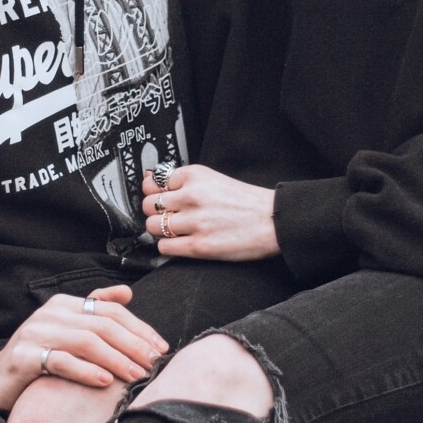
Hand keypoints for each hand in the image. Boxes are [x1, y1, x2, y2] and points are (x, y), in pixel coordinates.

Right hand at [0, 285, 165, 414]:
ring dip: (116, 359)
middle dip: (134, 345)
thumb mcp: (67, 332)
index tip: (161, 348)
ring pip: (86, 342)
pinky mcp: (25, 356)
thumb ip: (94, 311)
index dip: (139, 329)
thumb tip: (127, 292)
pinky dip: (86, 371)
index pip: (111, 311)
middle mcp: (50, 314)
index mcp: (64, 305)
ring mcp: (36, 333)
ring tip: (137, 375)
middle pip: (102, 325)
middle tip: (154, 364)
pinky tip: (105, 381)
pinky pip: (61, 362)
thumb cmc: (38, 360)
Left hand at [144, 164, 279, 260]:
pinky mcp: (198, 246)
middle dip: (155, 212)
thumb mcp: (214, 180)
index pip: (155, 182)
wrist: (273, 221)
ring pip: (152, 226)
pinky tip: (182, 242)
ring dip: (160, 230)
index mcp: (195, 175)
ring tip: (177, 230)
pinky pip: (164, 247)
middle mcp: (192, 196)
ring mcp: (194, 222)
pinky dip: (169, 246)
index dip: (158, 192)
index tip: (164, 198)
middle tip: (169, 216)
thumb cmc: (247, 202)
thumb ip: (184, 181)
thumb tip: (151, 180)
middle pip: (149, 205)